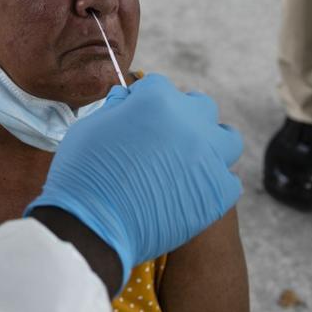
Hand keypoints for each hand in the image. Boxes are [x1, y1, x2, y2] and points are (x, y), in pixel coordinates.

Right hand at [26, 73, 242, 292]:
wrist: (93, 226)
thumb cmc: (83, 173)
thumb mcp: (90, 127)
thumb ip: (116, 108)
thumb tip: (128, 98)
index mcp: (157, 100)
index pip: (158, 85)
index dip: (144, 99)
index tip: (135, 112)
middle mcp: (190, 121)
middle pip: (199, 106)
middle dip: (182, 115)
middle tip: (162, 136)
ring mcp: (209, 157)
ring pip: (227, 139)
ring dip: (211, 143)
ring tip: (191, 158)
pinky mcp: (218, 192)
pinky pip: (228, 179)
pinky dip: (212, 182)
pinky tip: (191, 190)